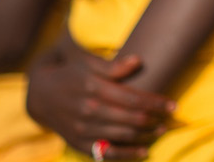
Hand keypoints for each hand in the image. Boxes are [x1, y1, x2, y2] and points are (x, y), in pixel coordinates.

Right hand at [25, 38, 174, 158]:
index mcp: (94, 88)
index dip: (155, 102)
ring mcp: (84, 129)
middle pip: (131, 118)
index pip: (133, 98)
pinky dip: (127, 154)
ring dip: (146, 134)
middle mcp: (89, 110)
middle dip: (154, 118)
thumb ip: (113, 65)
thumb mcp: (88, 63)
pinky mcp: (79, 143)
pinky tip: (144, 150)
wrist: (41, 96)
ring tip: (161, 129)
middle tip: (170, 117)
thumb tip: (138, 61)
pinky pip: (107, 153)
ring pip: (123, 135)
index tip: (172, 105)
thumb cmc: (71, 75)